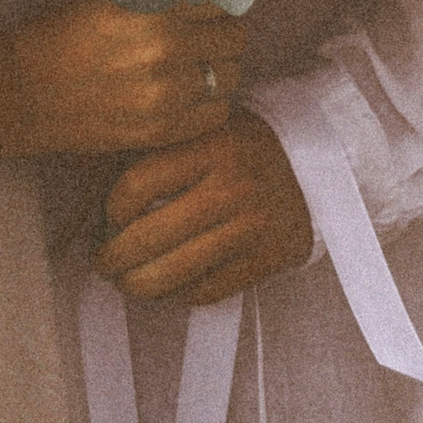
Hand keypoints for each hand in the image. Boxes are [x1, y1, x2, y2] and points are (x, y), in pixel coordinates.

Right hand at [5, 0, 241, 157]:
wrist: (22, 92)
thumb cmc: (59, 33)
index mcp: (152, 5)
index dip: (213, 2)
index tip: (204, 8)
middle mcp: (166, 47)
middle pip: (235, 36)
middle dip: (222, 34)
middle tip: (203, 37)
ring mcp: (167, 93)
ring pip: (232, 76)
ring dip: (219, 69)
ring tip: (195, 68)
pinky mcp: (162, 129)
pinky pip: (217, 113)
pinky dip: (209, 103)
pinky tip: (187, 96)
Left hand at [96, 111, 314, 305]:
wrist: (323, 160)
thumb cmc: (248, 142)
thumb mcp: (207, 126)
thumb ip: (162, 149)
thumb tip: (98, 183)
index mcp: (211, 145)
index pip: (139, 184)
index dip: (111, 209)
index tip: (106, 218)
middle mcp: (232, 186)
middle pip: (152, 236)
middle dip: (114, 257)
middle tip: (101, 262)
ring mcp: (253, 226)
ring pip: (178, 272)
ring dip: (138, 285)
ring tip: (123, 283)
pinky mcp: (270, 258)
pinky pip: (210, 290)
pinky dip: (178, 296)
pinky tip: (164, 291)